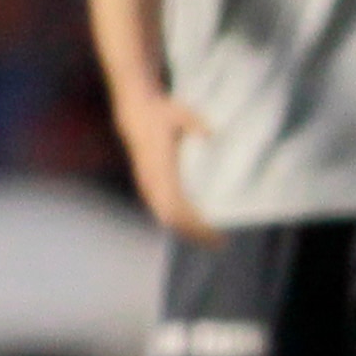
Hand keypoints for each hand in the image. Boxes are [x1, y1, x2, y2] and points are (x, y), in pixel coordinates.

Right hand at [115, 91, 218, 244]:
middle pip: (174, 220)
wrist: (136, 112)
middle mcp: (152, 183)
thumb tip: (211, 134)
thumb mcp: (181, 113)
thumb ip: (196, 124)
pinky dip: (180, 222)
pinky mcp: (149, 184)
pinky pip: (164, 210)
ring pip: (168, 218)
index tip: (213, 233)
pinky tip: (195, 227)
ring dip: (188, 230)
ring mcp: (149, 185)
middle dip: (196, 234)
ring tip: (211, 240)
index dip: (194, 224)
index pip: (176, 209)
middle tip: (220, 244)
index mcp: (160, 171)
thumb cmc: (162, 113)